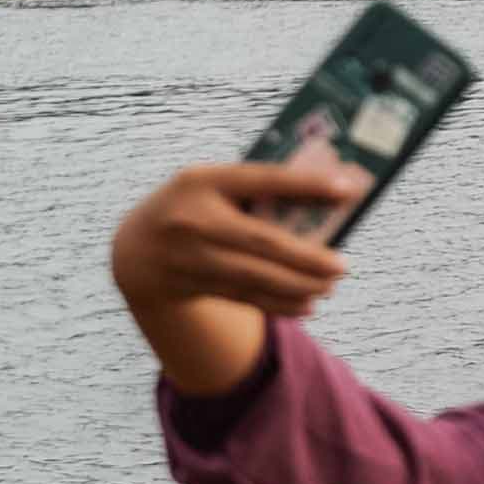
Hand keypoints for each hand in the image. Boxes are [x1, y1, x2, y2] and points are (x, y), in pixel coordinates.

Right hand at [112, 164, 368, 318]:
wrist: (135, 247)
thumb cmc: (194, 206)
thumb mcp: (215, 186)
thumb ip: (258, 190)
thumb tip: (326, 200)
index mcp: (202, 180)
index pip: (262, 179)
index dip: (306, 183)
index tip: (347, 189)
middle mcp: (191, 219)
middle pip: (261, 241)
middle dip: (307, 257)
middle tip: (342, 266)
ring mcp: (186, 256)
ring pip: (253, 276)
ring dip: (298, 285)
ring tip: (329, 286)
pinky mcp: (188, 285)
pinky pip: (242, 297)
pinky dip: (278, 303)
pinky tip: (307, 304)